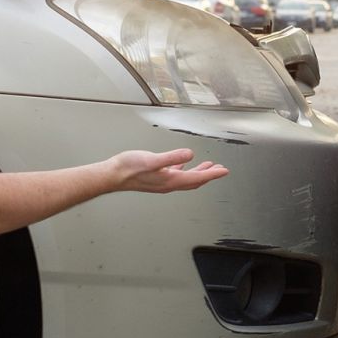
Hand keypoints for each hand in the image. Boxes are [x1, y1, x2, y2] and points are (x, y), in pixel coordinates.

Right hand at [110, 148, 228, 192]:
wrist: (112, 175)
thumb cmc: (129, 168)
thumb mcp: (152, 160)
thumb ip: (172, 157)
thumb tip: (190, 154)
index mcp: (170, 180)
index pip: (197, 178)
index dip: (213, 174)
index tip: (224, 171)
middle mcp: (168, 183)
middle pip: (195, 181)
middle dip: (209, 175)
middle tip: (220, 170)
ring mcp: (162, 181)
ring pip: (186, 178)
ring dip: (199, 172)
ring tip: (208, 166)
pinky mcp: (156, 177)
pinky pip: (175, 174)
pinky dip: (184, 169)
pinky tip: (183, 163)